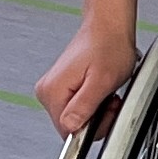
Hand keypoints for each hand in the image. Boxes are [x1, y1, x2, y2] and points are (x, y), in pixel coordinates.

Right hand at [36, 17, 140, 138]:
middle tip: (110, 98)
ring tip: (107, 91)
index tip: (107, 109)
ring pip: (77, 117)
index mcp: (52, 92)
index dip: (93, 126)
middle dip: (96, 117)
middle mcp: (47, 92)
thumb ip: (85, 106)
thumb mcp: (103, 80)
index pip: (67, 131)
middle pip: (71, 125)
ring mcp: (53, 89)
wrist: (108, 27)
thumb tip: (71, 127)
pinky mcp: (62, 87)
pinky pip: (78, 106)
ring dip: (96, 110)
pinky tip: (101, 90)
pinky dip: (93, 103)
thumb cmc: (109, 46)